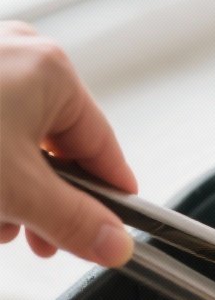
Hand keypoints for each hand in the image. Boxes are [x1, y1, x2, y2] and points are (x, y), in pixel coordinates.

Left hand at [0, 21, 136, 265]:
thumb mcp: (16, 190)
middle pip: (55, 147)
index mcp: (51, 71)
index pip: (102, 146)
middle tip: (41, 242)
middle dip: (46, 202)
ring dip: (11, 190)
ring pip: (17, 141)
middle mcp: (20, 55)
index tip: (116, 229)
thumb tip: (117, 244)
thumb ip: (73, 222)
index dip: (110, 195)